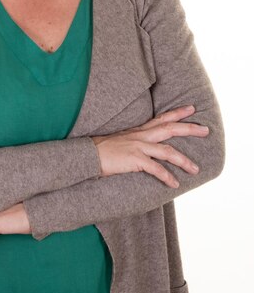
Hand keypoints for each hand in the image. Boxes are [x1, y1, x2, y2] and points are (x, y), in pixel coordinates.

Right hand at [92, 105, 208, 187]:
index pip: (161, 118)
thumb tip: (143, 149)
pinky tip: (174, 183)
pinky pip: (156, 169)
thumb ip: (133, 142)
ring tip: (195, 169)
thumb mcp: (120, 140)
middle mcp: (140, 136)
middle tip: (205, 130)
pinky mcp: (135, 160)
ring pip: (168, 151)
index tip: (191, 108)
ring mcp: (138, 146)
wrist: (87, 155)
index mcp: (138, 131)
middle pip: (170, 128)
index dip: (177, 113)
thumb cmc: (101, 150)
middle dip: (189, 128)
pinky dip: (167, 177)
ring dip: (184, 160)